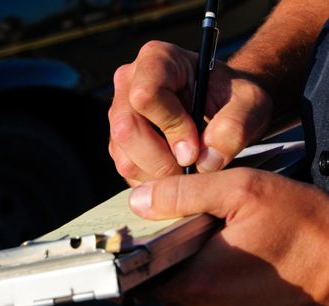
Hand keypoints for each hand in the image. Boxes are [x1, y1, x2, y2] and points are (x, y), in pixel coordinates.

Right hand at [108, 41, 271, 185]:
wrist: (221, 106)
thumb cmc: (232, 98)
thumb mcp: (250, 104)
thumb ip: (235, 127)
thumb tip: (205, 162)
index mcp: (156, 60)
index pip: (146, 95)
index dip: (171, 126)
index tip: (196, 147)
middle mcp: (128, 83)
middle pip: (127, 130)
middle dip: (162, 160)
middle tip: (193, 168)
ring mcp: (119, 114)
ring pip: (125, 157)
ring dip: (159, 176)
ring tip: (188, 170)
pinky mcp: (118, 141)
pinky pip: (127, 170)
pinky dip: (153, 182)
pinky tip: (175, 171)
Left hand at [128, 168, 328, 305]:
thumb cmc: (302, 225)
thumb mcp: (241, 190)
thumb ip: (183, 193)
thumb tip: (139, 200)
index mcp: (197, 282)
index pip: (138, 270)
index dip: (134, 243)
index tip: (138, 222)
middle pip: (155, 276)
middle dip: (158, 245)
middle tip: (173, 216)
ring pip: (176, 282)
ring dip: (179, 255)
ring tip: (197, 227)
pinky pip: (198, 288)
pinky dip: (197, 265)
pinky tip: (214, 242)